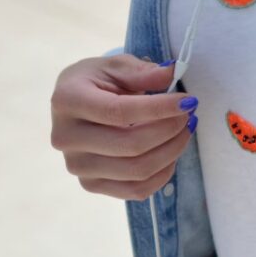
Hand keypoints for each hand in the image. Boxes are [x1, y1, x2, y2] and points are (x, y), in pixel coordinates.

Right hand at [50, 54, 197, 199]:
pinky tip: (171, 152)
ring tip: (184, 131)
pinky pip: (136, 190)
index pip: (119, 112)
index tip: (188, 101)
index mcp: (67, 101)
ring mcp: (77, 166)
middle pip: (131, 146)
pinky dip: (163, 173)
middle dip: (170, 130)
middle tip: (189, 115)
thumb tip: (171, 73)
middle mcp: (66, 138)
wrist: (75, 105)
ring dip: (172, 151)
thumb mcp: (116, 66)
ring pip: (137, 171)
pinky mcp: (91, 185)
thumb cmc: (97, 82)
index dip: (159, 109)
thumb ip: (142, 72)